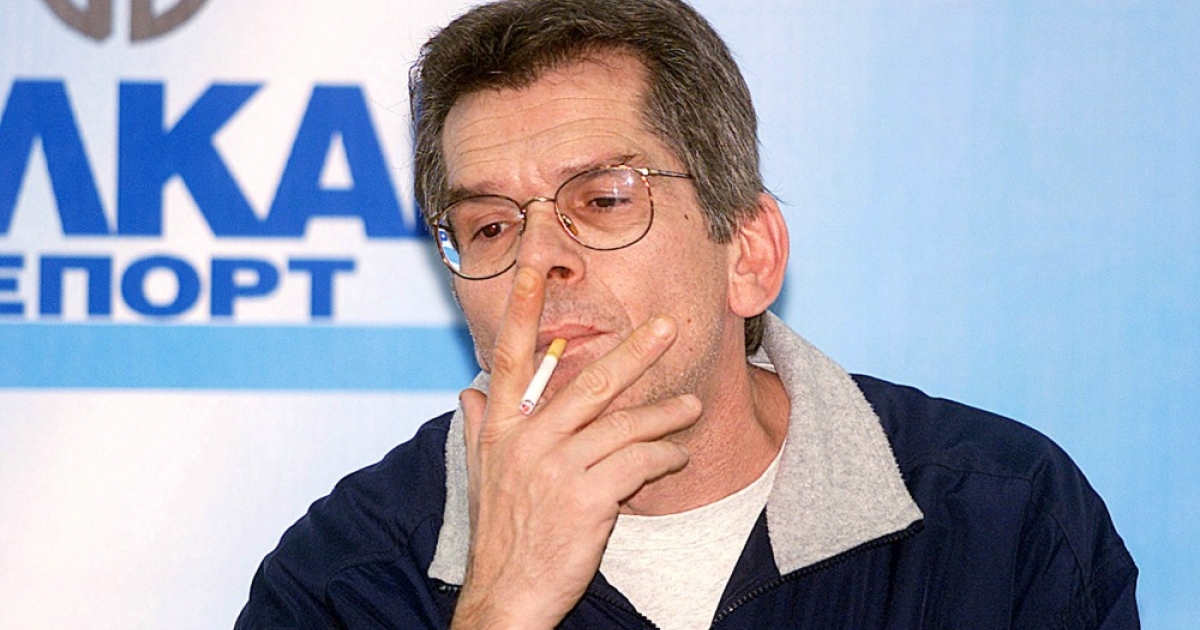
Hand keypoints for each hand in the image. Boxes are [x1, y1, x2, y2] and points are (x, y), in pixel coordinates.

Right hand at [450, 267, 700, 629]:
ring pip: (622, 424)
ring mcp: (556, 469)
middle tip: (667, 327)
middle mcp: (525, 441)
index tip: (533, 266)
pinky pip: (637, 462)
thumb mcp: (480, 477)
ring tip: (691, 407)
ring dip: (664, 414)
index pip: (509, 356)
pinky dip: (663, 455)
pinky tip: (678, 456)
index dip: (522, 308)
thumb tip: (469, 392)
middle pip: (587, 382)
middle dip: (634, 352)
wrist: (508, 596)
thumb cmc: (500, 534)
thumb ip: (478, 429)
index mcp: (499, 428)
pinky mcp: (587, 499)